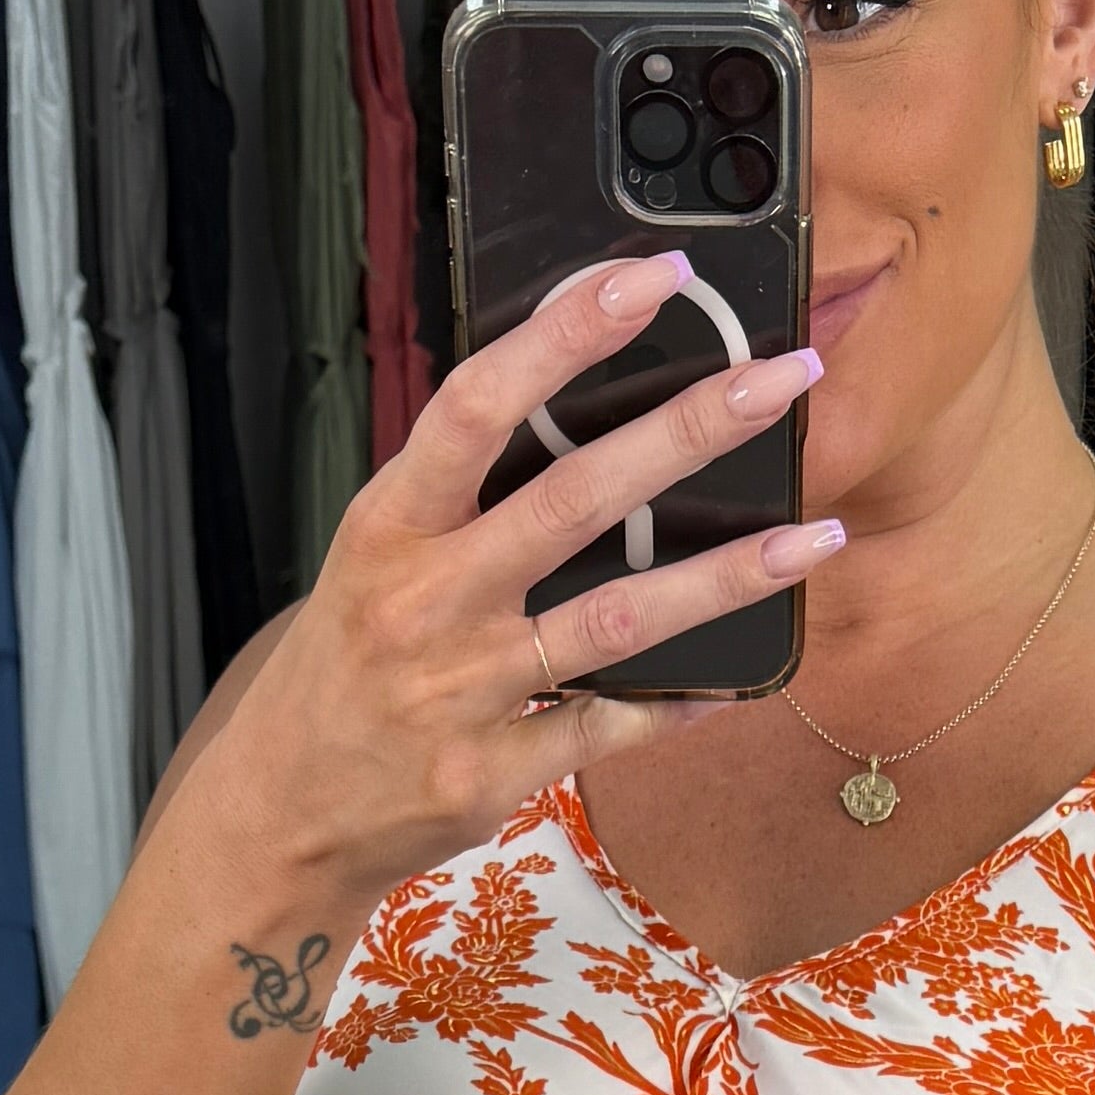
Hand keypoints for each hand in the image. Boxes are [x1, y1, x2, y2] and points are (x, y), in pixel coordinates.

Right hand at [181, 252, 839, 947]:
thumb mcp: (372, 563)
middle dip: (688, 430)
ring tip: (815, 538)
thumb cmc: (338, 674)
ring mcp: (460, 691)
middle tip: (781, 381)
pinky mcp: (490, 772)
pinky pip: (609, 726)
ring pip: (615, 619)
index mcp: (389, 526)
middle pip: (573, 498)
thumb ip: (457, 498)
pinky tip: (738, 681)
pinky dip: (676, 703)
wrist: (278, 813)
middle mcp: (424, 600)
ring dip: (726, 576)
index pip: (478, 404)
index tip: (648, 281)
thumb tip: (560, 410)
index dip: (565, 335)